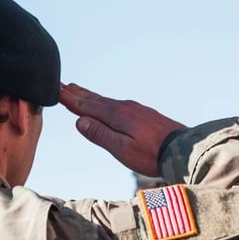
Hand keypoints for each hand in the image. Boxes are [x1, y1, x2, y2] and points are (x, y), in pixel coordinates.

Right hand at [59, 82, 185, 176]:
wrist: (183, 150)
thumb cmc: (152, 154)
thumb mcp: (122, 149)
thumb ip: (101, 135)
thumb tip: (80, 121)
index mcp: (116, 115)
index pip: (86, 106)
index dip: (69, 99)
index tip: (54, 89)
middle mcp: (124, 107)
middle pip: (94, 99)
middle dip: (76, 93)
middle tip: (60, 84)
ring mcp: (134, 109)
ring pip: (105, 100)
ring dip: (89, 95)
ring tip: (77, 89)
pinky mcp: (143, 114)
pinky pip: (115, 104)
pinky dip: (103, 101)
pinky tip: (104, 104)